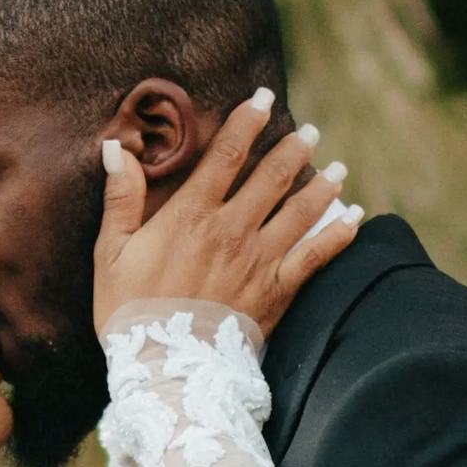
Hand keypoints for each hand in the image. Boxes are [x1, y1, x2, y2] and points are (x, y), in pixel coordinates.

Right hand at [88, 91, 354, 346]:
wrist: (166, 368)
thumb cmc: (130, 311)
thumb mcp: (111, 252)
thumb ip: (120, 198)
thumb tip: (115, 148)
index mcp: (191, 214)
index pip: (225, 154)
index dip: (247, 121)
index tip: (264, 97)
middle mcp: (232, 229)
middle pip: (271, 176)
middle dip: (294, 148)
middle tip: (311, 131)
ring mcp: (259, 260)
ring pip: (300, 210)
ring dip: (322, 185)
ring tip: (338, 168)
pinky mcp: (278, 291)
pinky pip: (316, 257)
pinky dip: (339, 235)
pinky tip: (356, 217)